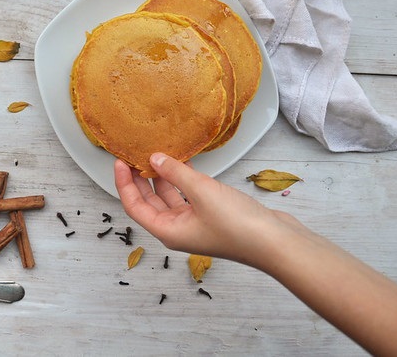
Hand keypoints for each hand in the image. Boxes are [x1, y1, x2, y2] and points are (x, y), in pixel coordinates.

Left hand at [114, 152, 290, 266]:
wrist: (275, 242)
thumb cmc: (237, 226)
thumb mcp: (201, 192)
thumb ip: (175, 173)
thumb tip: (154, 159)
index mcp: (168, 231)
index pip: (134, 206)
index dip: (124, 184)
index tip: (120, 161)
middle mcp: (178, 230)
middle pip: (149, 202)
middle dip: (140, 180)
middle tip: (134, 155)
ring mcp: (195, 224)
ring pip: (170, 198)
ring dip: (163, 178)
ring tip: (157, 154)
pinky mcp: (212, 216)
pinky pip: (188, 196)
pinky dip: (183, 180)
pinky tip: (183, 163)